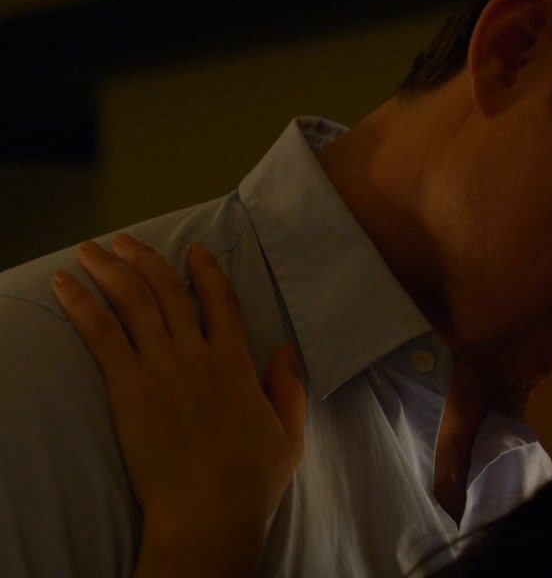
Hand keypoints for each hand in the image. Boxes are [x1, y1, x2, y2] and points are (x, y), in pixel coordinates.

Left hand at [52, 236, 305, 575]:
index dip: (206, 271)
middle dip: (143, 258)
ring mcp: (163, 369)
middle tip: (121, 241)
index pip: (221, 302)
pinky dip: (81, 306)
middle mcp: (199, 355)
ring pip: (134, 302)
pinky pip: (102, 335)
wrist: (211, 509)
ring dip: (110, 270)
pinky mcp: (129, 388)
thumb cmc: (252, 479)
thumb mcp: (289, 431)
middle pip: (168, 292)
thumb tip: (286, 351)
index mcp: (238, 362)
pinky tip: (64, 286)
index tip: (194, 250)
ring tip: (89, 251)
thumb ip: (288, 387)